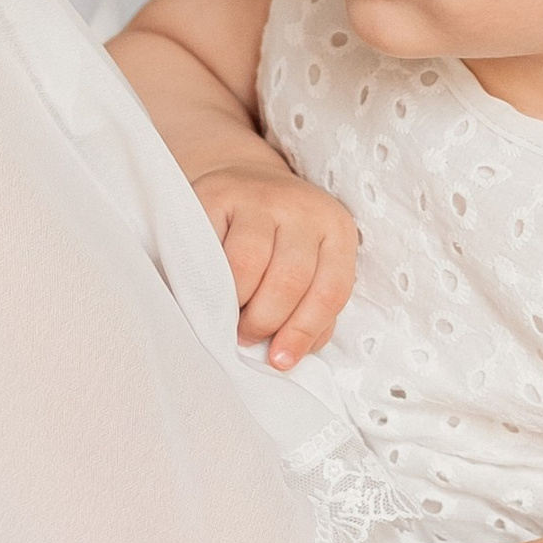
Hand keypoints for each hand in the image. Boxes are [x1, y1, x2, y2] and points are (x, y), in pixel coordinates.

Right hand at [192, 162, 358, 369]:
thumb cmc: (278, 242)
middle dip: (265, 321)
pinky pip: (210, 246)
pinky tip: (206, 292)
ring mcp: (259, 198)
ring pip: (249, 263)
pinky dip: (206, 278)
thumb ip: (309, 310)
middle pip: (290, 280)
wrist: (244, 182)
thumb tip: (287, 355)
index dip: (303, 332)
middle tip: (246, 337)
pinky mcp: (216, 195)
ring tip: (227, 317)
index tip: (280, 360)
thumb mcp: (310, 266)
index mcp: (336, 231)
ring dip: (236, 303)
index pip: (330, 291)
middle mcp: (303, 209)